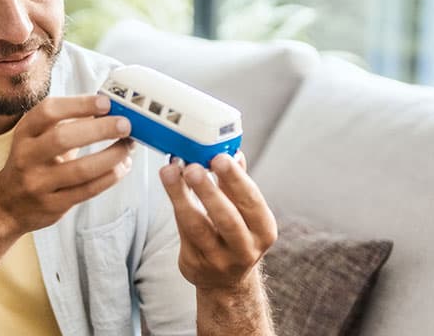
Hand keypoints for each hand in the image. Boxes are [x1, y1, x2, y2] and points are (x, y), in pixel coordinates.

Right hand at [0, 95, 135, 232]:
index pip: (49, 111)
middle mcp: (27, 157)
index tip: (105, 103)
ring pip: (80, 169)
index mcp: (25, 133)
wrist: (8, 205)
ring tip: (128, 147)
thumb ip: (66, 124)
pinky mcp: (52, 205)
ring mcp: (38, 183)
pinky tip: (122, 167)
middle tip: (125, 125)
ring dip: (111, 156)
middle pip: (63, 138)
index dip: (79, 105)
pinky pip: (87, 190)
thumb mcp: (38, 138)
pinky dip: (110, 177)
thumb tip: (109, 109)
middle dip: (100, 130)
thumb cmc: (32, 163)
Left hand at [160, 152, 277, 290]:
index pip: (252, 202)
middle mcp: (245, 248)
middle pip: (227, 219)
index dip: (236, 179)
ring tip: (170, 171)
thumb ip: (237, 185)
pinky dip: (175, 205)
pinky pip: (182, 231)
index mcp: (263, 230)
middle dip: (209, 191)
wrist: (226, 281)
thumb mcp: (245, 212)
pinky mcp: (194, 264)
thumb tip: (233, 152)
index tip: (220, 157)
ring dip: (181, 197)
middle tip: (193, 167)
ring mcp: (219, 260)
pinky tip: (169, 184)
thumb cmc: (235, 235)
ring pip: (197, 227)